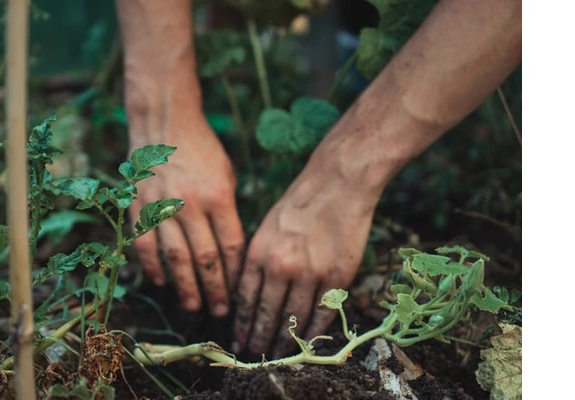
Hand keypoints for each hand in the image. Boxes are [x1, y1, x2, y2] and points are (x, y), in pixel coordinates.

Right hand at [128, 116, 244, 316]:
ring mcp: (162, 206)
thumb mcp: (227, 176)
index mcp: (219, 196)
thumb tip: (231, 252)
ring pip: (175, 258)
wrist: (164, 123)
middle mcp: (190, 204)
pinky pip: (145, 245)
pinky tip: (162, 283)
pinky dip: (153, 267)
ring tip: (193, 307)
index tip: (239, 293)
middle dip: (214, 290)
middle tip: (220, 313)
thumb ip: (229, 212)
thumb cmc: (202, 150)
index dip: (235, 274)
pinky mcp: (139, 206)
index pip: (231, 246)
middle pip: (205, 258)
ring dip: (185, 287)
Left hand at [231, 145, 379, 357]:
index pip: (245, 300)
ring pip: (293, 319)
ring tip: (277, 354)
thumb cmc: (299, 203)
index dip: (242, 325)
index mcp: (258, 253)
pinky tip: (306, 343)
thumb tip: (248, 295)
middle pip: (266, 314)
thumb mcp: (266, 228)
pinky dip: (313, 332)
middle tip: (254, 356)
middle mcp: (280, 266)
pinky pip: (322, 313)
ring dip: (284, 341)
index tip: (238, 341)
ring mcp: (310, 273)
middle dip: (258, 339)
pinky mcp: (337, 277)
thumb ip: (257, 261)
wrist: (337, 183)